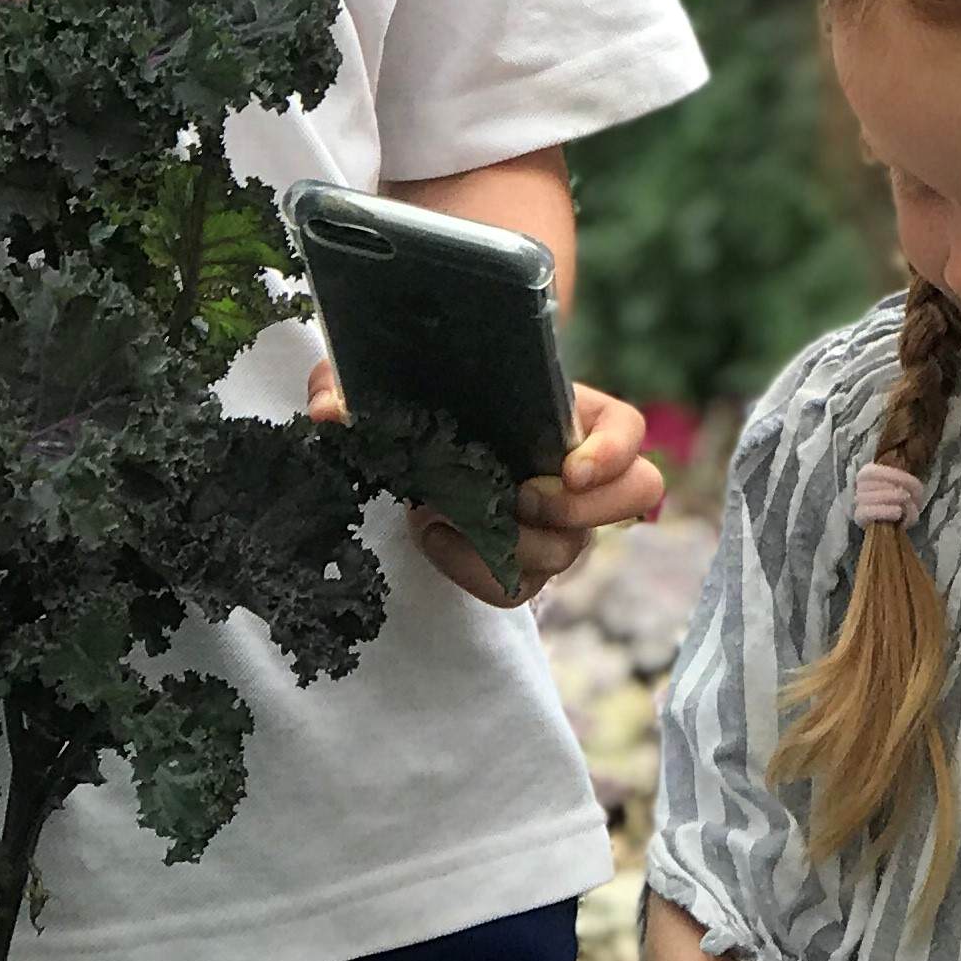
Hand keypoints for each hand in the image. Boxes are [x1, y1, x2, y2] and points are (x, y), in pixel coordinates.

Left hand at [303, 372, 669, 607]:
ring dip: (509, 542)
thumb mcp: (391, 373)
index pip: (629, 431)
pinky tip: (435, 536)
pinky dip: (476, 572)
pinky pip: (518, 587)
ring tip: (445, 513)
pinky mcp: (523, 563)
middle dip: (576, 508)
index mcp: (572, 415)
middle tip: (517, 497)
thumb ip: (353, 381)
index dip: (613, 452)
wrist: (420, 437)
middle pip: (631, 498)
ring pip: (569, 552)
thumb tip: (329, 413)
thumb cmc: (424, 395)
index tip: (569, 467)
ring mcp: (557, 523)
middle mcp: (578, 473)